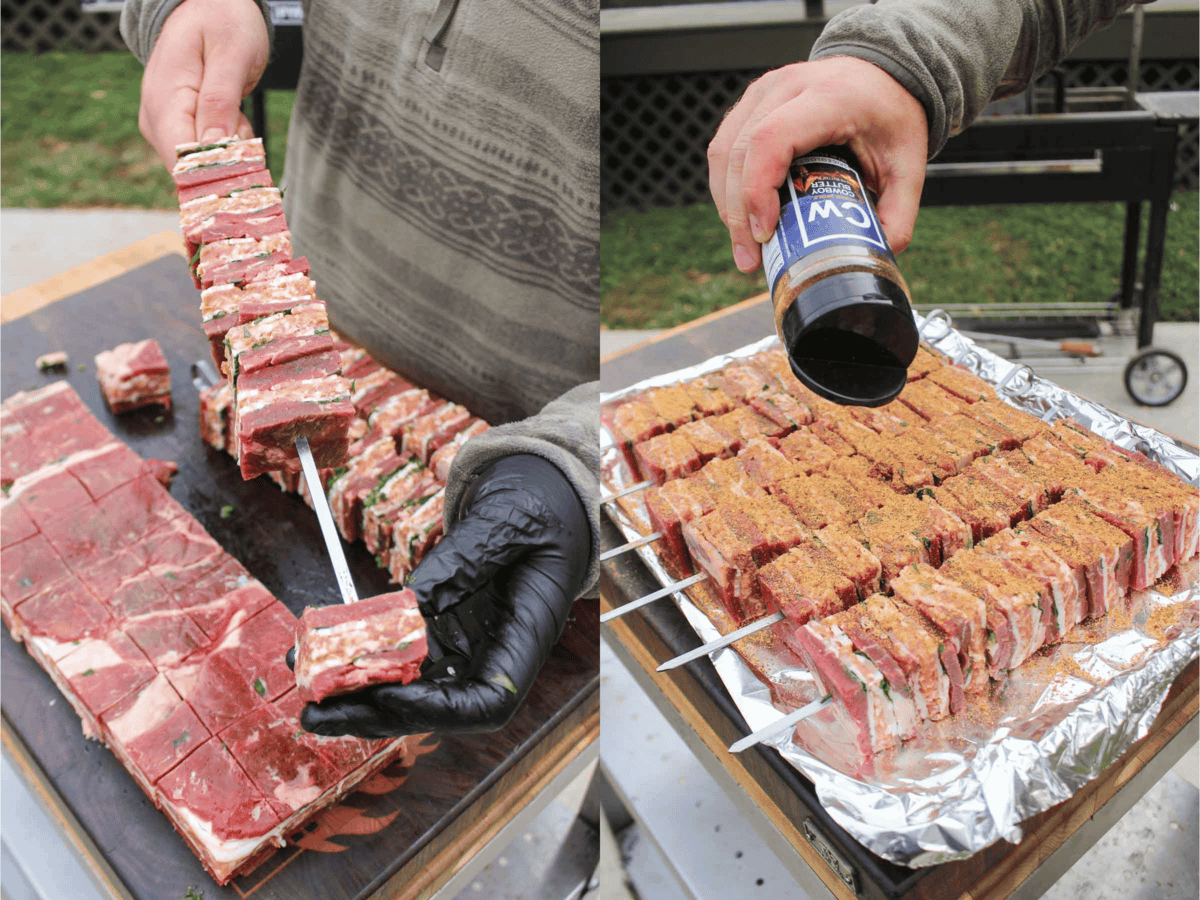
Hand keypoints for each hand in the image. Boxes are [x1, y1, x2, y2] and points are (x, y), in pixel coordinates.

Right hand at [137, 0, 268, 168]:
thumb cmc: (222, 21)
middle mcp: (156, 118)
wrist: (208, 4)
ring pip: (204, 164)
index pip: (182, 158)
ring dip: (232, 148)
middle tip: (243, 121)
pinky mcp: (176, 129)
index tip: (246, 165)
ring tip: (237, 110)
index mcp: (164, 98)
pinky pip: (208, 153)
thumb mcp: (230, 55)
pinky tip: (233, 116)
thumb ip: (220, 101)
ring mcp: (163, 125)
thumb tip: (212, 148)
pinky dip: (230, 142)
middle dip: (229, 158)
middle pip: (192, 167)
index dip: (215, 173)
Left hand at [299, 454, 591, 737]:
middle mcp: (499, 651)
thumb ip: (466, 558)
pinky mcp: (448, 626)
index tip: (384, 693)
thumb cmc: (542, 502)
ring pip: (413, 686)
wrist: (547, 491)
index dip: (435, 709)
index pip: (488, 701)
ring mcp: (471, 641)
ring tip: (304, 675)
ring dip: (357, 689)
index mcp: (530, 632)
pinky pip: (403, 653)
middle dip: (374, 713)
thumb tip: (412, 602)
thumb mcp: (508, 519)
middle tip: (314, 712)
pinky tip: (322, 646)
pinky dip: (363, 654)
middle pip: (438, 707)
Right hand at [707, 56, 928, 272]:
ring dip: (726, 204)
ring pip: (723, 150)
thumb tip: (879, 256)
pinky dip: (726, 187)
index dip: (757, 190)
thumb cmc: (892, 116)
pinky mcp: (751, 101)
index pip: (770, 140)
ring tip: (744, 246)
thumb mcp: (909, 163)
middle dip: (738, 213)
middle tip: (751, 258)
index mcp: (829, 97)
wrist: (883, 73)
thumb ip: (899, 212)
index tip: (765, 233)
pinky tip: (741, 216)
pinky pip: (723, 146)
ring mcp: (764, 90)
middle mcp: (789, 86)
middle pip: (740, 151)